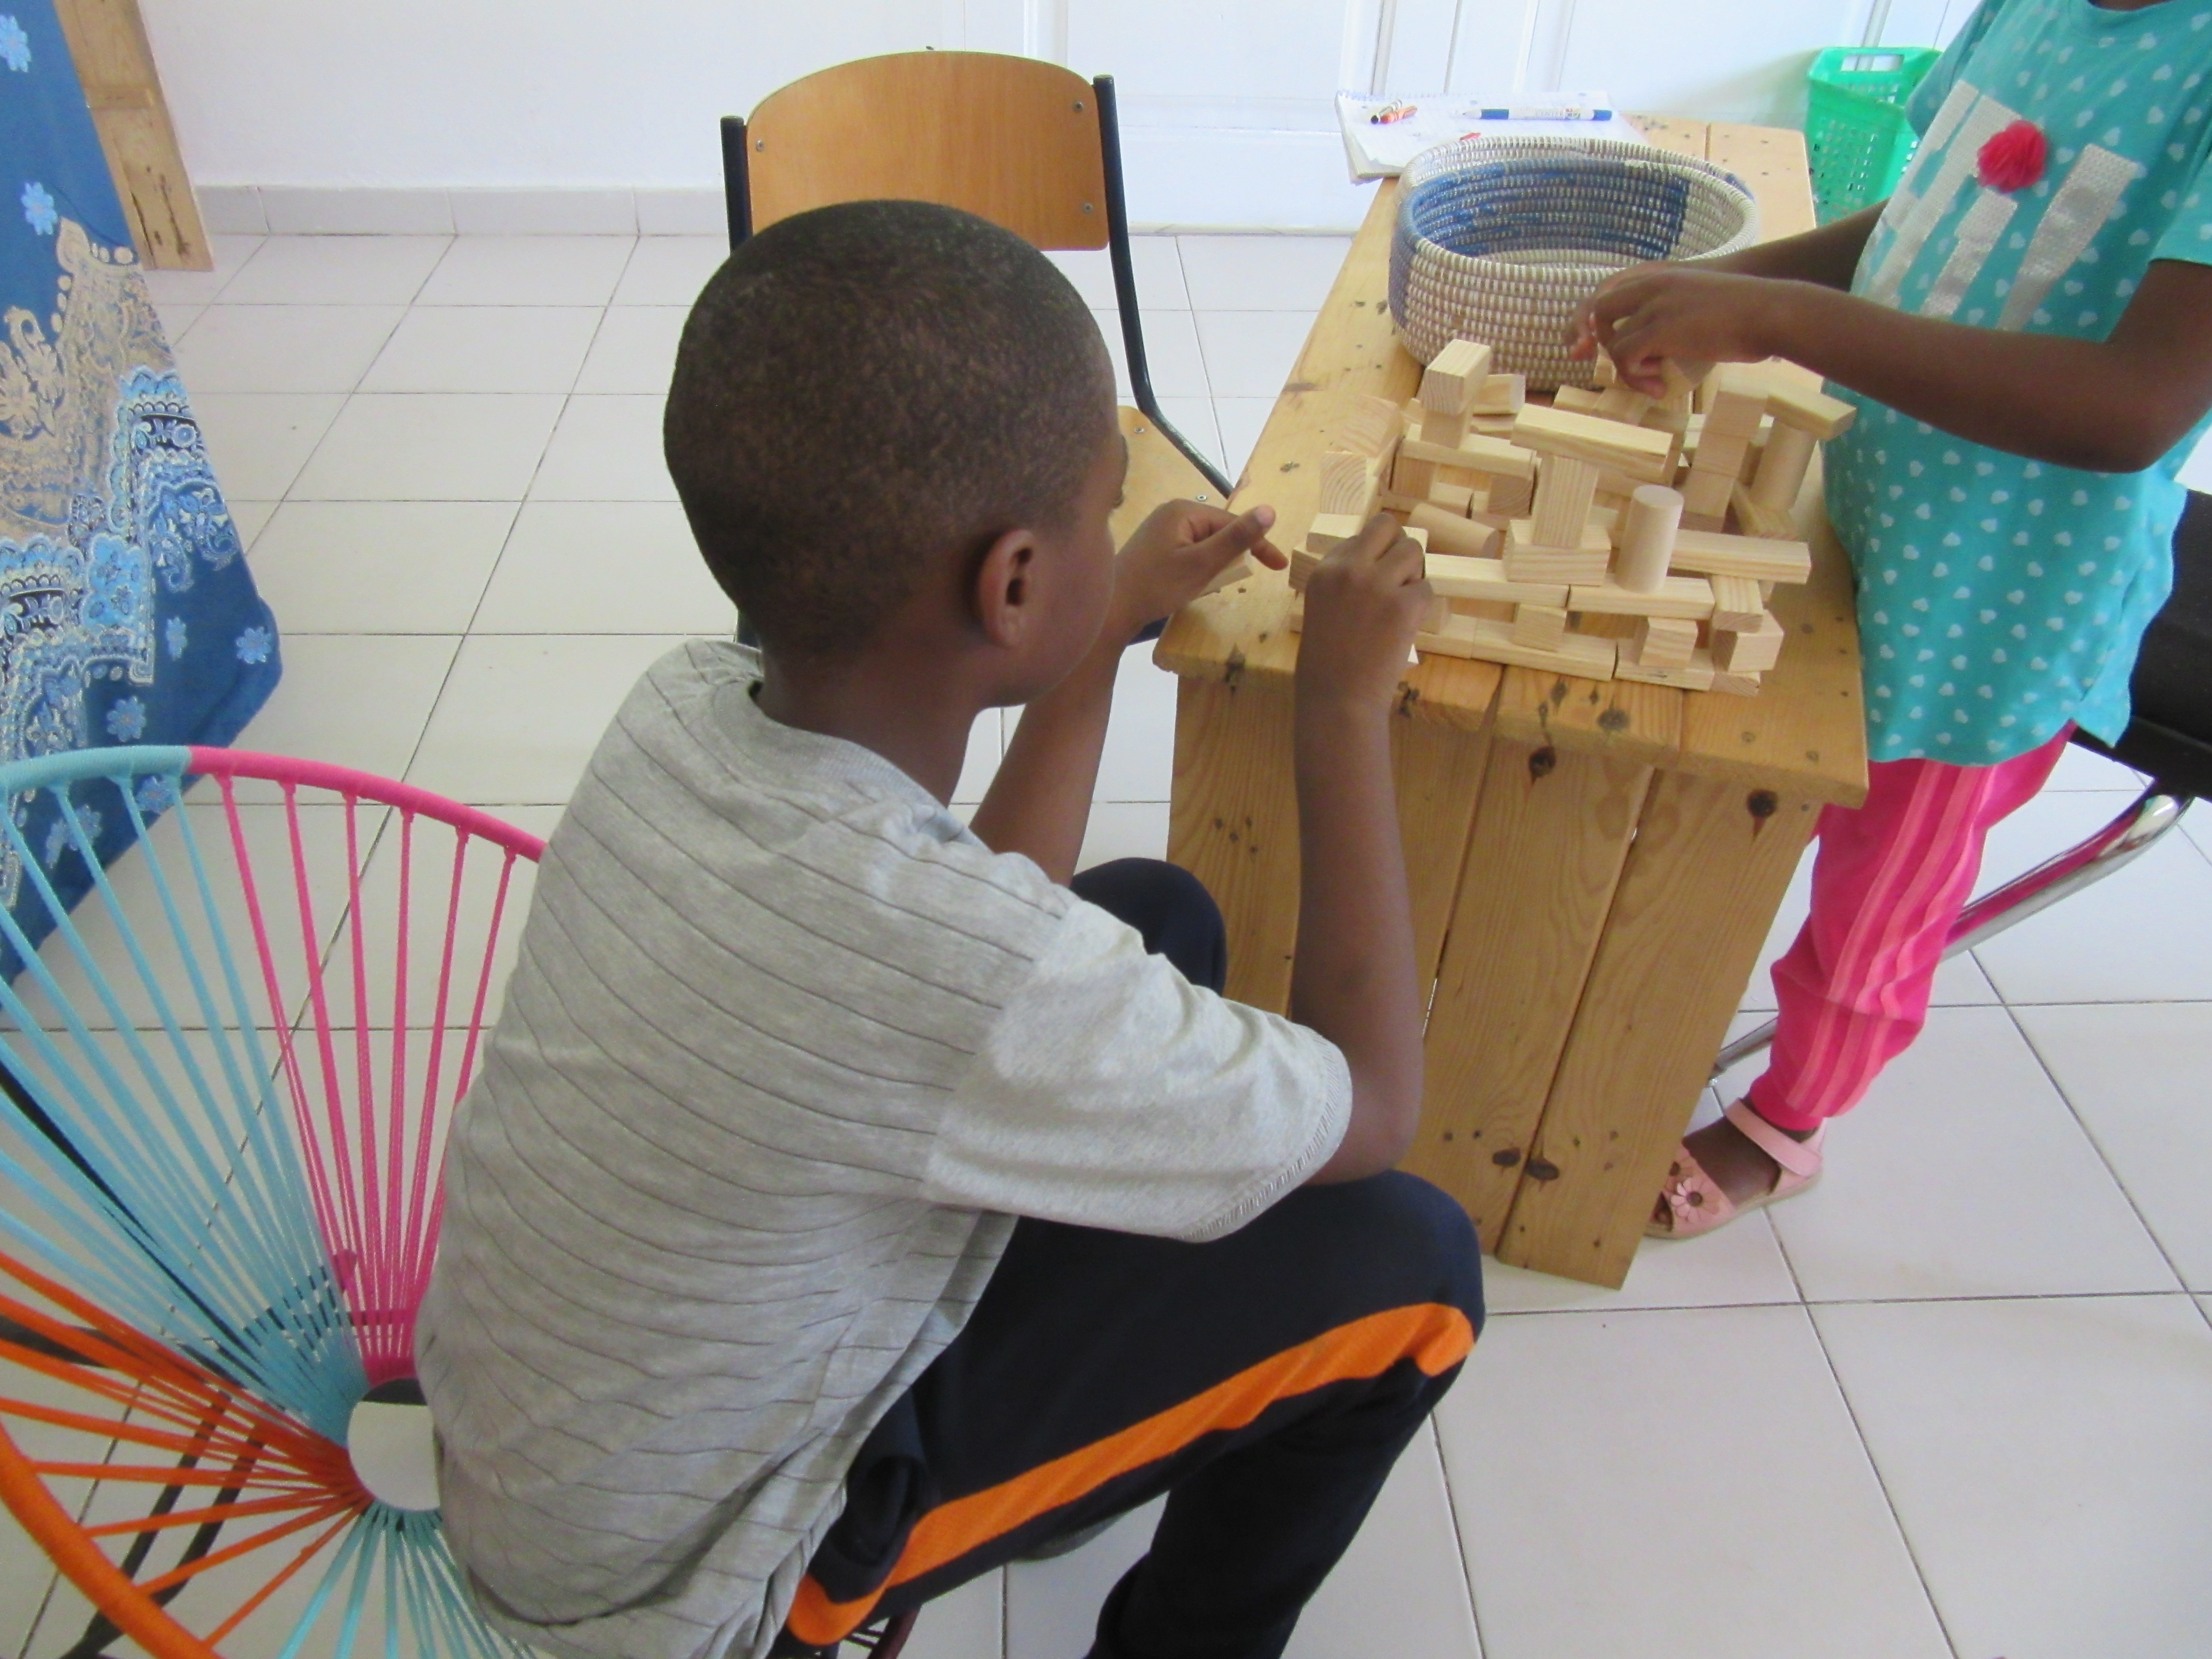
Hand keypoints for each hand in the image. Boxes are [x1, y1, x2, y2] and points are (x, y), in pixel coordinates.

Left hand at [1107, 500, 1285, 642]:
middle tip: (1241, 581)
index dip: (1257, 544)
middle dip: (1232, 556)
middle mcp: (1171, 512)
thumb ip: (1236, 539)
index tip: (1278, 567)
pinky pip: (1189, 552)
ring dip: (1215, 564)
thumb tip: (1270, 510)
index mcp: (1183, 510)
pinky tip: (1192, 585)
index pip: (1231, 523)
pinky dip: (1198, 568)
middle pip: (1218, 532)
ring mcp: (1160, 529)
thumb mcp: (1202, 564)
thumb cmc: (1157, 587)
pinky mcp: (1154, 547)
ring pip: (1204, 544)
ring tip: (1211, 586)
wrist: (1111, 610)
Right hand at [1296, 516, 1431, 711]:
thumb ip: (1344, 580)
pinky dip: (1420, 606)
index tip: (1371, 580)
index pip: (1359, 537)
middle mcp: (1350, 568)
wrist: (1338, 699)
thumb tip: (1378, 560)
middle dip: (1397, 547)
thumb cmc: (1326, 662)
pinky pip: (1426, 588)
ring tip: (1401, 601)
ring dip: (1413, 573)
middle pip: (1387, 526)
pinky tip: (1404, 625)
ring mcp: (1379, 584)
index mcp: (1325, 570)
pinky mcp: (1405, 605)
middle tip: (1397, 577)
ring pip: (1414, 550)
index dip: (1372, 556)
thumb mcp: (1321, 607)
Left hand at [1569, 264, 1793, 395]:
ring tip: (1656, 382)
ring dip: (1628, 370)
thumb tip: (1656, 347)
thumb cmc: (1745, 314)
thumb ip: (1672, 315)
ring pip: (1613, 343)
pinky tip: (1659, 386)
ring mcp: (1655, 305)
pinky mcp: (1660, 328)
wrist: (1769, 312)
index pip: (1609, 291)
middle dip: (1596, 341)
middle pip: (1599, 310)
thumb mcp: (1699, 304)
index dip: (1595, 320)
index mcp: (1662, 276)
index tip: (1593, 347)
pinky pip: (1626, 357)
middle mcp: (1653, 285)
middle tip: (1616, 366)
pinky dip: (1636, 378)